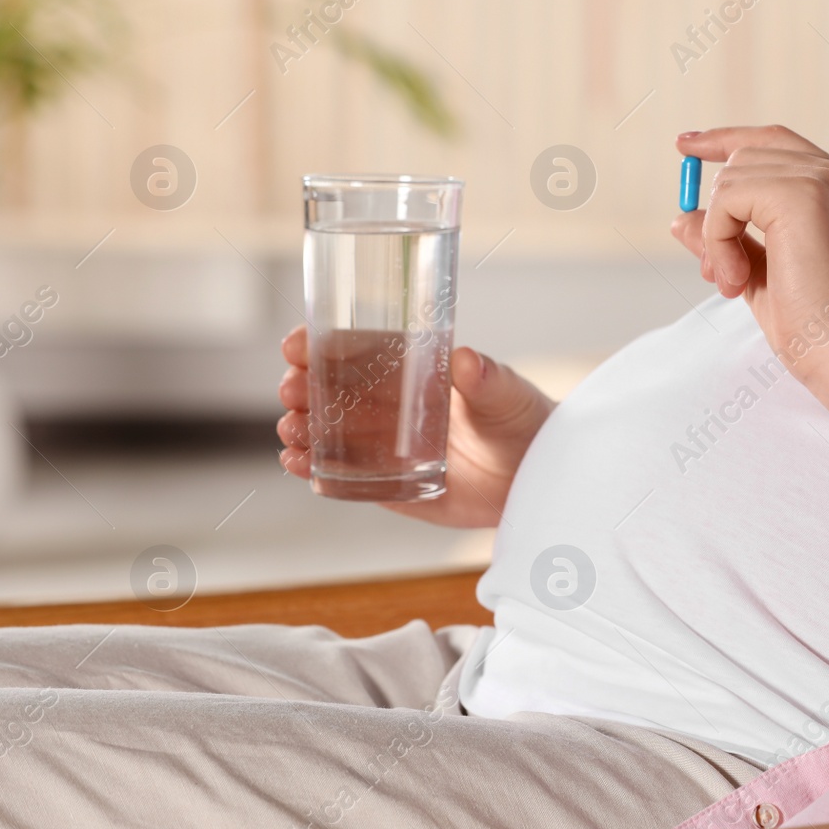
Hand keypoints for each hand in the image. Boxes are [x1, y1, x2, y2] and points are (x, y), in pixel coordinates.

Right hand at [277, 326, 553, 527]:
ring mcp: (384, 444)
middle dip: (303, 387)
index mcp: (413, 369)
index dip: (321, 344)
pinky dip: (315, 469)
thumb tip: (468, 359)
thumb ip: (488, 379)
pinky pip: (342, 475)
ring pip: (328, 432)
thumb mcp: (508, 396)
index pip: (358, 349)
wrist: (535, 478)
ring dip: (302, 428)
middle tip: (292, 392)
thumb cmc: (524, 423)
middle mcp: (391, 404)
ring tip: (292, 431)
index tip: (296, 345)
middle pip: (331, 390)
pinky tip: (298, 464)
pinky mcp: (386, 484)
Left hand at [671, 125, 828, 460]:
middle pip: (747, 154)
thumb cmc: (820, 329)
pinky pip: (729, 196)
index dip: (726, 139)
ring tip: (734, 282)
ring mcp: (824, 181)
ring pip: (733, 176)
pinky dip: (718, 237)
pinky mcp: (802, 194)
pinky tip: (736, 279)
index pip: (773, 143)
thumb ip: (729, 241)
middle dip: (717, 209)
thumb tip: (681, 218)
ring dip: (718, 233)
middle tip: (717, 272)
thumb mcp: (761, 276)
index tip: (686, 145)